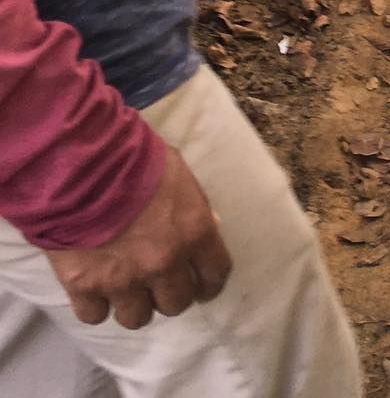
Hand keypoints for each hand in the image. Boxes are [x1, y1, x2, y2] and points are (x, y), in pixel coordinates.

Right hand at [46, 148, 231, 329]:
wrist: (85, 166)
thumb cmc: (139, 161)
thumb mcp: (181, 177)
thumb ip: (194, 208)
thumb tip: (206, 228)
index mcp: (194, 232)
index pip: (215, 275)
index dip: (209, 284)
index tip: (203, 287)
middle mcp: (164, 263)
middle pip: (176, 303)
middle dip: (171, 294)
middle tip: (161, 284)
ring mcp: (124, 279)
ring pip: (137, 318)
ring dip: (135, 305)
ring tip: (128, 290)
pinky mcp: (85, 287)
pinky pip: (95, 315)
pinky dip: (97, 306)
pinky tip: (96, 289)